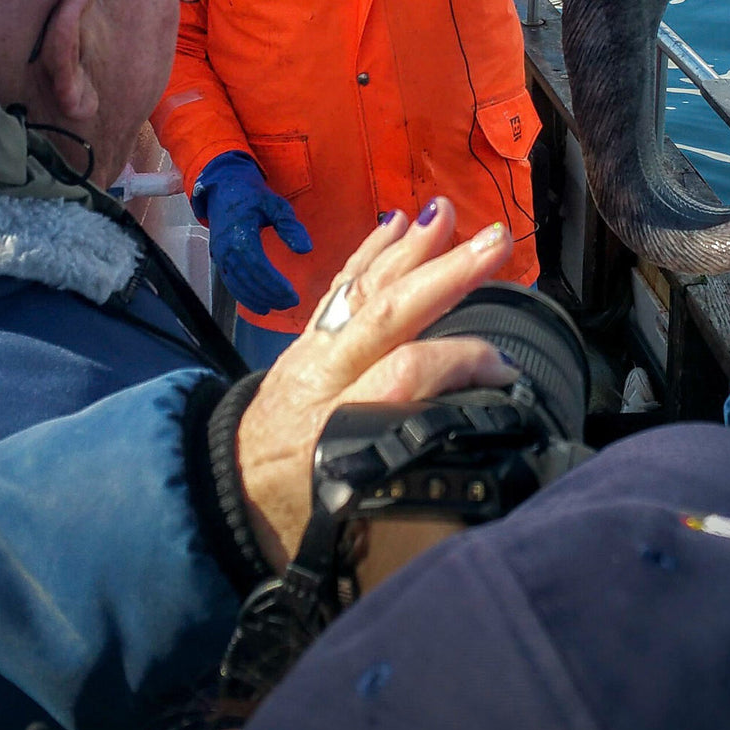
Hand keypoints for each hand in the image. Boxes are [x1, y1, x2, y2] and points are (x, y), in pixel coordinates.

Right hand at [195, 151, 311, 313]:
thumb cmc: (252, 196)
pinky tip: (259, 305)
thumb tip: (306, 250)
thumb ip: (290, 226)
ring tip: (277, 307)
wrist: (223, 188)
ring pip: (238, 285)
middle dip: (270, 295)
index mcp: (240, 235)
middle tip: (291, 303)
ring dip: (257, 299)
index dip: (275, 284)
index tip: (293, 294)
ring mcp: (220, 255)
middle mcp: (227, 249)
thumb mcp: (276, 204)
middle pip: (249, 280)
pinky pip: (230, 283)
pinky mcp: (219, 259)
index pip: (259, 267)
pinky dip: (244, 296)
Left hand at [237, 199, 514, 569]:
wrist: (224, 493)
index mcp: (333, 425)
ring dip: (410, 249)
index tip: (505, 367)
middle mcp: (322, 378)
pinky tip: (396, 223)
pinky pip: (341, 286)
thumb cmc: (291, 510)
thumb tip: (469, 458)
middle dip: (445, 274)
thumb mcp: (347, 516)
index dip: (459, 361)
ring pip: (363, 290)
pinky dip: (371, 251)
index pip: (405, 374)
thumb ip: (402, 483)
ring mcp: (312, 352)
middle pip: (387, 314)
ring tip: (446, 213)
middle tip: (493, 243)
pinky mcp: (307, 340)